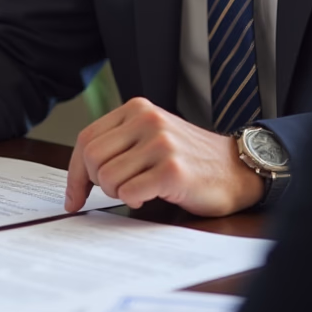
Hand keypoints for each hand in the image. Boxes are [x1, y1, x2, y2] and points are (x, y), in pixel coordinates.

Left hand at [64, 97, 265, 216]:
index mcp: (136, 108)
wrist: (237, 169)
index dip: (74, 173)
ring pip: (108, 178)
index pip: (86, 139)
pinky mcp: (173, 171)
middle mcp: (147, 120)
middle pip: (91, 159)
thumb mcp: (151, 136)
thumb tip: (77, 176)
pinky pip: (129, 194)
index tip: (73, 197)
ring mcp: (161, 144)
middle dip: (97, 184)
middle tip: (117, 191)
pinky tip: (151, 196)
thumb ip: (118, 143)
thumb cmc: (190, 159)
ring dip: (118, 193)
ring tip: (140, 189)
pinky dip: (135, 202)